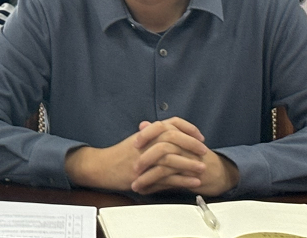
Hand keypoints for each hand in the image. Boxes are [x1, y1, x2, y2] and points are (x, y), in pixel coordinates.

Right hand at [65, 117, 237, 194]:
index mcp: (146, 133)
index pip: (170, 123)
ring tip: (202, 168)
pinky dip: (182, 179)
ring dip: (189, 163)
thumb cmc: (119, 155)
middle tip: (204, 150)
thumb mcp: (136, 141)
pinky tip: (193, 182)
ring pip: (172, 157)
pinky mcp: (144, 173)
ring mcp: (145, 157)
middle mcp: (146, 142)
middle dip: (191, 143)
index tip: (199, 136)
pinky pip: (167, 176)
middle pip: (173, 137)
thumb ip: (152, 137)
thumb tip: (169, 133)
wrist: (102, 167)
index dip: (187, 128)